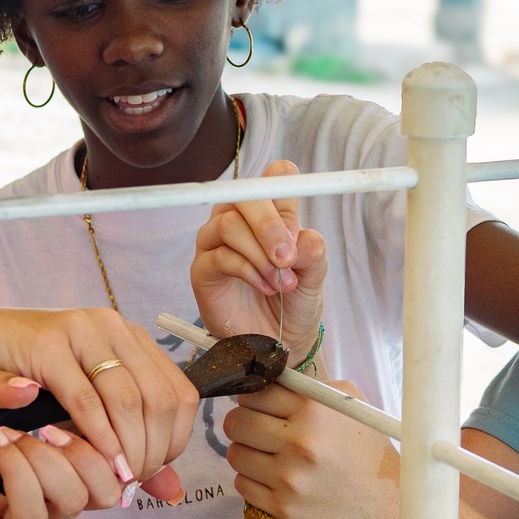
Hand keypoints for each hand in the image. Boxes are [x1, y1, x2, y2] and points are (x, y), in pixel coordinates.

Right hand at [0, 305, 195, 502]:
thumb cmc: (27, 376)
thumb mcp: (84, 403)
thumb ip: (126, 438)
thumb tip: (169, 488)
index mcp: (129, 337)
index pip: (180, 392)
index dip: (176, 439)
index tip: (155, 471)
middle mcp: (113, 327)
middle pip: (160, 398)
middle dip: (154, 448)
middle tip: (134, 481)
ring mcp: (82, 331)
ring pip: (127, 398)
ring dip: (128, 447)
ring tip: (118, 478)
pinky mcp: (48, 345)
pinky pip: (84, 399)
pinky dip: (97, 436)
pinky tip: (96, 461)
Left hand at [0, 370, 126, 518]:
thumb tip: (31, 384)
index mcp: (53, 483)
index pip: (104, 477)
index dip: (101, 446)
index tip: (78, 405)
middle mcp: (40, 514)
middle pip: (86, 499)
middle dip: (67, 457)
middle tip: (38, 425)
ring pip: (43, 514)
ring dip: (26, 466)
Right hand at [192, 159, 329, 365]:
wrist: (279, 342)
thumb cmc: (295, 302)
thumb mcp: (314, 276)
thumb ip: (312, 254)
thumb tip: (305, 239)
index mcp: (271, 211)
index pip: (275, 176)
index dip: (286, 194)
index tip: (298, 229)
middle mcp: (240, 219)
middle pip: (244, 195)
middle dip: (268, 224)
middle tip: (287, 256)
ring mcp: (217, 242)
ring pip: (229, 224)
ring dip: (259, 254)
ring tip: (280, 281)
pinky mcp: (203, 269)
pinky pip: (219, 256)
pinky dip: (248, 271)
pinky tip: (265, 287)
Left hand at [225, 382, 401, 518]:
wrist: (387, 506)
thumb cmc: (367, 451)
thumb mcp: (347, 404)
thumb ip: (306, 389)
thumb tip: (264, 380)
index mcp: (316, 410)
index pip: (256, 392)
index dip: (254, 397)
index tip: (259, 405)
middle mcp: (301, 442)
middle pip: (236, 422)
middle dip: (243, 423)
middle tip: (258, 429)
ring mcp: (289, 478)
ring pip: (235, 454)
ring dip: (247, 452)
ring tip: (269, 455)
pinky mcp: (283, 507)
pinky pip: (242, 485)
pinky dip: (253, 480)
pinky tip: (275, 478)